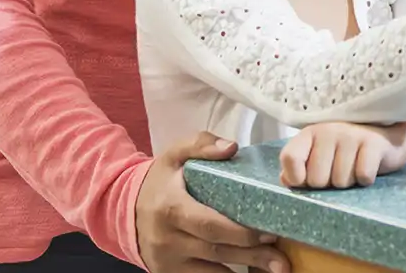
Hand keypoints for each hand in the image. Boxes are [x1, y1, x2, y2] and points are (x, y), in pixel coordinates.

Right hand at [135, 133, 288, 272]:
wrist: (124, 208)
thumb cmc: (160, 181)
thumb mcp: (174, 155)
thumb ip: (202, 144)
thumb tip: (231, 147)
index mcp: (171, 208)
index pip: (209, 224)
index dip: (240, 232)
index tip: (270, 232)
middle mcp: (168, 238)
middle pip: (215, 250)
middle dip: (252, 254)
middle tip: (281, 257)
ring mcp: (167, 260)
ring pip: (210, 271)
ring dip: (245, 270)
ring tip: (276, 269)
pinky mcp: (168, 272)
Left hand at [279, 121, 405, 189]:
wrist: (388, 138)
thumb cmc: (347, 152)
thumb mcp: (320, 156)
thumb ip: (298, 168)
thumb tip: (288, 179)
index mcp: (310, 133)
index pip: (290, 157)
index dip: (296, 178)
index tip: (306, 181)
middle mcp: (329, 130)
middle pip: (317, 179)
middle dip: (329, 184)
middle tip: (339, 172)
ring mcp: (352, 135)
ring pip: (341, 181)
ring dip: (349, 183)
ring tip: (355, 168)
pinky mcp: (374, 143)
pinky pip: (363, 175)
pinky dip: (365, 180)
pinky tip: (368, 168)